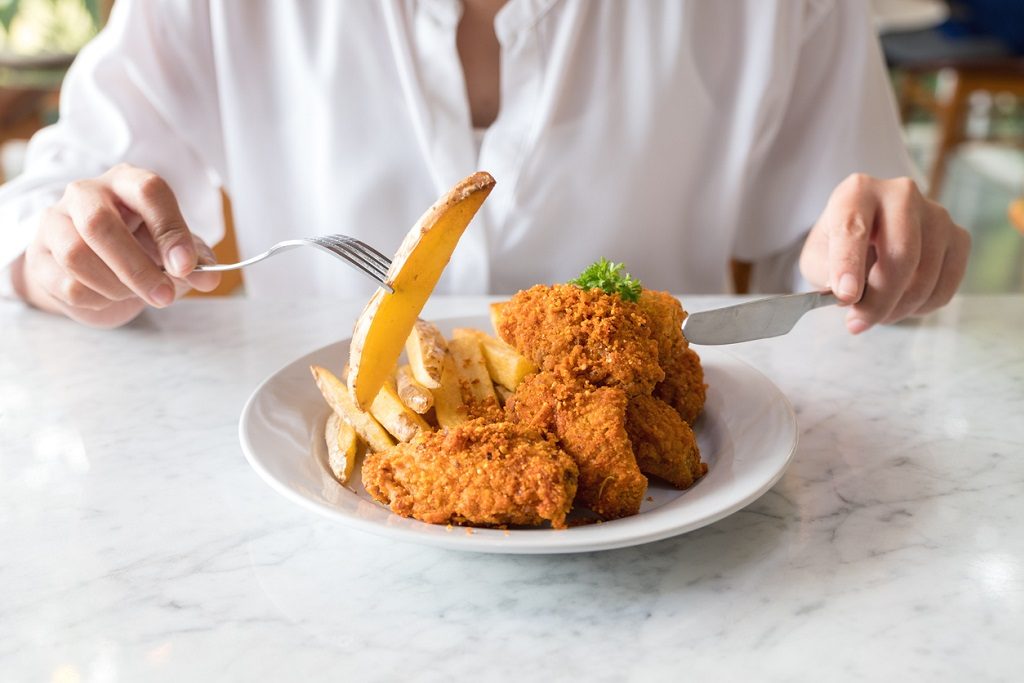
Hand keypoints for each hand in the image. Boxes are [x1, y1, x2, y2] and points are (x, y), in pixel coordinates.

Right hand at [13, 163, 219, 327]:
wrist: (93, 272)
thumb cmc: (139, 250)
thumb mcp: (173, 252)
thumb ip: (195, 261)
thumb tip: (209, 276)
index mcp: (128, 182)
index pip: (148, 191)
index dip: (170, 229)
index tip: (187, 266)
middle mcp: (86, 194)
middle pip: (100, 224)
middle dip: (137, 268)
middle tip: (165, 296)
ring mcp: (55, 222)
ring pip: (77, 255)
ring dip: (115, 286)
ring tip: (134, 294)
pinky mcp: (39, 257)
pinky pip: (66, 283)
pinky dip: (96, 299)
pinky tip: (108, 296)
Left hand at [799, 173, 970, 333]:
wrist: (867, 233)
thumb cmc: (838, 246)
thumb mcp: (817, 257)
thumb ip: (826, 273)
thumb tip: (850, 294)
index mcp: (857, 192)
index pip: (853, 229)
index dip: (849, 266)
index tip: (846, 297)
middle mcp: (901, 194)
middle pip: (901, 254)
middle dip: (879, 300)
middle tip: (858, 323)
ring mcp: (936, 214)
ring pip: (925, 276)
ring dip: (898, 308)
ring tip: (875, 313)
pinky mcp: (958, 237)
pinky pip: (944, 287)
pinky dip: (920, 307)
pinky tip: (900, 304)